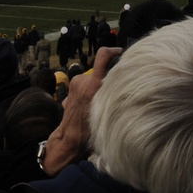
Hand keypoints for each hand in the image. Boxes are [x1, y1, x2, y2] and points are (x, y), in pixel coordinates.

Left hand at [39, 45, 121, 174]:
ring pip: (93, 79)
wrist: (68, 140)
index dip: (113, 51)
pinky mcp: (71, 88)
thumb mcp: (106, 111)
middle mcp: (82, 80)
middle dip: (107, 78)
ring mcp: (74, 84)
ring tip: (101, 101)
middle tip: (114, 91)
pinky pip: (85, 85)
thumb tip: (124, 81)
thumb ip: (112, 93)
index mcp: (92, 85)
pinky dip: (90, 91)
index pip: (102, 56)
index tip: (120, 53)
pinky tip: (92, 105)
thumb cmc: (88, 130)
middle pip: (100, 71)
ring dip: (98, 86)